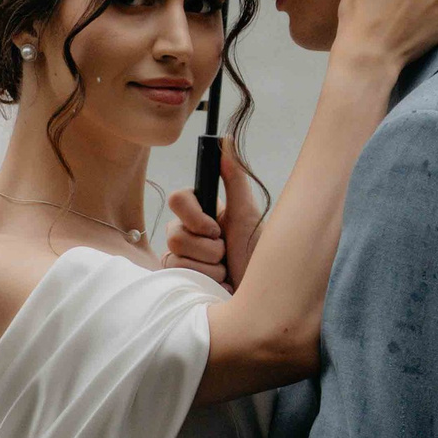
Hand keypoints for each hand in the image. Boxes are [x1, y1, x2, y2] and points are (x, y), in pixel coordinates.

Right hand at [165, 142, 262, 289]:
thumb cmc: (258, 257)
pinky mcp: (178, 281)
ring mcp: (180, 259)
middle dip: (208, 249)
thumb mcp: (249, 215)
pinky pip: (177, 276)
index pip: (178, 199)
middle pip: (174, 233)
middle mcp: (187, 234)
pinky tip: (217, 287)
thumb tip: (226, 140)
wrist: (263, 298)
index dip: (194, 215)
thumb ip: (234, 178)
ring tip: (226, 273)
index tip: (214, 228)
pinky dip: (204, 282)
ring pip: (175, 256)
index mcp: (202, 213)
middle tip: (227, 255)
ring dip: (209, 268)